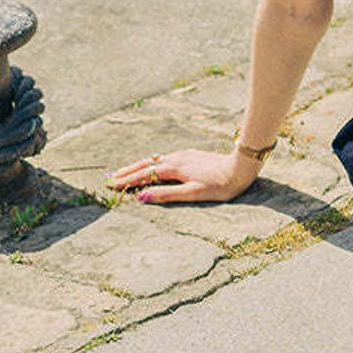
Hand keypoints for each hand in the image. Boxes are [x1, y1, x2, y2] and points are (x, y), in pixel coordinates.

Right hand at [104, 147, 259, 204]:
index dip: (127, 180)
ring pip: (156, 160)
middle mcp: (177, 158)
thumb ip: (167, 194)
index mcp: (175, 168)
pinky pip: (165, 158)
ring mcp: (184, 155)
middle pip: (147, 163)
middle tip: (110, 177)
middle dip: (128, 171)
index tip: (111, 185)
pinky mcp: (192, 155)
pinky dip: (153, 163)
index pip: (145, 174)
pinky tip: (155, 165)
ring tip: (126, 171)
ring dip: (139, 165)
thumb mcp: (193, 193)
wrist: (241, 167)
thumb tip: (141, 197)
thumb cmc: (220, 184)